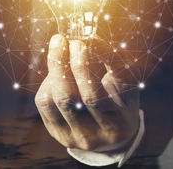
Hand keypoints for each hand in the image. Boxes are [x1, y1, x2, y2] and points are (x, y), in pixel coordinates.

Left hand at [35, 34, 139, 151]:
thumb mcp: (121, 81)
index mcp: (126, 115)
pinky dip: (48, 81)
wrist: (104, 135)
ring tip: (59, 46)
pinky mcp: (59, 133)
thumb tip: (91, 37)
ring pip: (63, 98)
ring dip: (57, 66)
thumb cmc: (114, 98)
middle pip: (90, 97)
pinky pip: (46, 103)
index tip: (91, 39)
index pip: (118, 85)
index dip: (104, 58)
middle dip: (78, 63)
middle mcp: (106, 131)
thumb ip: (111, 61)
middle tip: (72, 41)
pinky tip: (54, 71)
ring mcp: (81, 135)